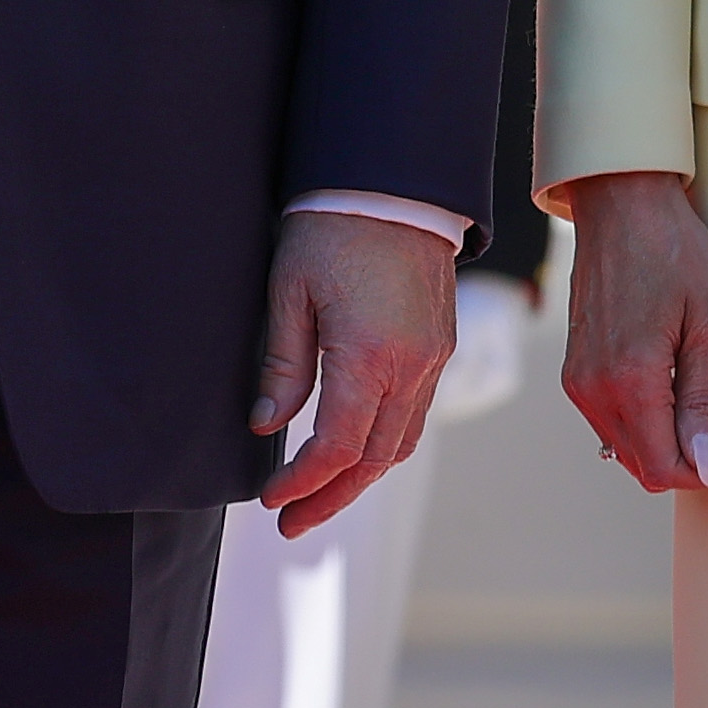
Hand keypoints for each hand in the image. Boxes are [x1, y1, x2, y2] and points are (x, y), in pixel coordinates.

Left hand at [251, 206, 456, 536]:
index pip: (337, 446)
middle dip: (331, 498)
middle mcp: (413, 367)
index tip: (270, 500)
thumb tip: (267, 426)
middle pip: (375, 460)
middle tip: (290, 524)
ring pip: (401, 444)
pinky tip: (352, 452)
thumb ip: (283, 366)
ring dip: (360, 478)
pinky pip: (415, 415)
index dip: (303, 482)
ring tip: (317, 498)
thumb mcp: (289, 292)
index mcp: (371, 355)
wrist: (394, 183)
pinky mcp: (440, 348)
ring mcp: (434, 360)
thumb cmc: (332, 228)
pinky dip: (383, 446)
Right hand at [562, 168, 707, 495]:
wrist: (622, 205)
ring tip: (697, 391)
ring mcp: (578, 380)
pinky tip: (669, 381)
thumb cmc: (675, 254)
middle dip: (687, 457)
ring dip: (664, 440)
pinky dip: (642, 420)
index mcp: (630, 380)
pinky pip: (609, 421)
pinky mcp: (574, 369)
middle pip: (643, 467)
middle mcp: (593, 389)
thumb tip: (707, 468)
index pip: (666, 469)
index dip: (707, 467)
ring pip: (624, 449)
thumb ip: (704, 404)